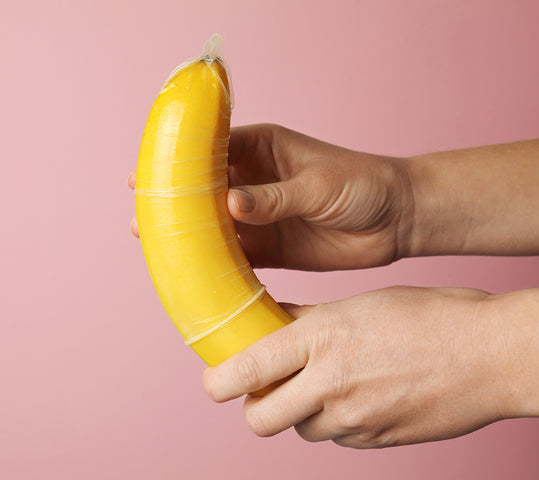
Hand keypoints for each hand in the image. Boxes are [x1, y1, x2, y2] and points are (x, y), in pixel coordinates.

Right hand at [130, 124, 414, 270]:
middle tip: (140, 217)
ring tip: (152, 245)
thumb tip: (230, 205)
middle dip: (172, 203)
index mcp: (261, 150)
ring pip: (211, 226)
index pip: (210, 151)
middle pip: (201, 192)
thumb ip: (275, 197)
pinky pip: (232, 257)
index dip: (177, 163)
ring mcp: (258, 216)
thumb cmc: (364, 185)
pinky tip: (189, 274)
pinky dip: (212, 265)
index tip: (148, 175)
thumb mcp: (319, 185)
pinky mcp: (268, 248)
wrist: (399, 221)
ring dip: (185, 236)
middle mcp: (253, 182)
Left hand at [202, 286, 514, 447]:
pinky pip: (339, 438)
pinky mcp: (376, 441)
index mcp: (320, 339)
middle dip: (256, 408)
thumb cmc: (429, 317)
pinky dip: (338, 422)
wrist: (492, 355)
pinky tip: (364, 394)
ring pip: (301, 430)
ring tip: (329, 384)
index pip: (247, 370)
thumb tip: (267, 323)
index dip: (219, 382)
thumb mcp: (357, 305)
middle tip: (266, 390)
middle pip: (261, 419)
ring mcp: (355, 419)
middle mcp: (330, 383)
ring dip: (302, 413)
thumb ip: (305, 320)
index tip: (214, 381)